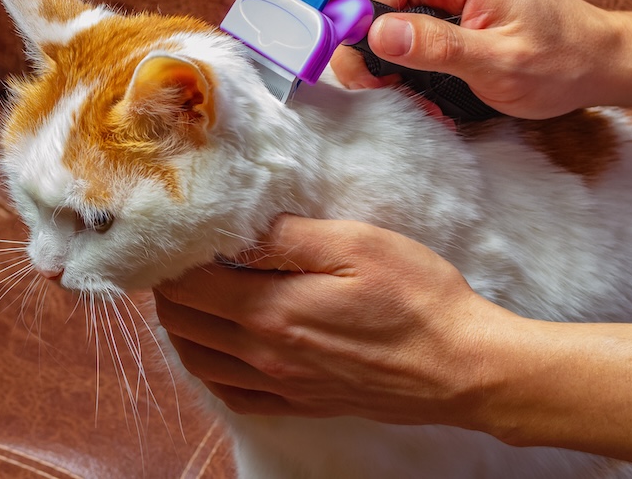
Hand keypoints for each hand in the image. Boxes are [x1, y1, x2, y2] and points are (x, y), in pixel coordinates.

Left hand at [153, 215, 511, 426]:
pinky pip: (232, 395)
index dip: (171, 258)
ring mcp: (282, 385)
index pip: (187, 286)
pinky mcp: (302, 403)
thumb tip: (236, 228)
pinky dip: (210, 368)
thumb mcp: (356, 244)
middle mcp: (264, 356)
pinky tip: (222, 347)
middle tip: (183, 257)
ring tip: (195, 295)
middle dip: (170, 288)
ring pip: (199, 361)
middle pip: (183, 324)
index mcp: (271, 311)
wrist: (462, 367)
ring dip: (184, 326)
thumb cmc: (417, 298)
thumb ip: (287, 235)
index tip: (179, 234)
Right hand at [313, 0, 622, 118]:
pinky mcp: (446, 20)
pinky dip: (390, 59)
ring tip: (382, 87)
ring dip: (369, 49)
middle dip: (350, 22)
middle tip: (350, 68)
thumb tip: (377, 32)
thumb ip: (438, 46)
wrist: (600, 65)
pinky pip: (400, 30)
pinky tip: (402, 87)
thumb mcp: (501, 61)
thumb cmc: (562, 59)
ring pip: (382, 11)